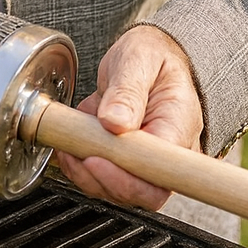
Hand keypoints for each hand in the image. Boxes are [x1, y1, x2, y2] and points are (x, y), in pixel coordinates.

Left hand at [52, 26, 203, 212]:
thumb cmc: (153, 56)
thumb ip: (127, 90)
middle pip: (142, 192)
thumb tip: (114, 121)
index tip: (97, 160)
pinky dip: (82, 170)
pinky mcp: (127, 161)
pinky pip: (106, 179)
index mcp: (179, 126)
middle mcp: (168, 152)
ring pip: (120, 190)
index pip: (162, 173)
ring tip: (69, 148)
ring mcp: (147, 160)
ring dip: (88, 176)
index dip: (129, 178)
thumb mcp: (139, 59)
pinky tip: (70, 150)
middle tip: (77, 157)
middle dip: (103, 181)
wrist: (148, 56)